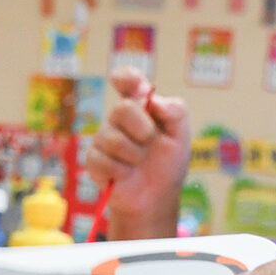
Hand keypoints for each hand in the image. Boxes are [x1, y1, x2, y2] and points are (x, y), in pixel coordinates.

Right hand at [83, 67, 190, 239]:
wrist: (156, 197)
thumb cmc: (168, 163)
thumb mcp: (181, 136)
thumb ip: (175, 111)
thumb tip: (154, 100)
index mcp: (141, 107)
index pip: (127, 81)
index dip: (126, 77)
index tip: (132, 84)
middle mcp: (119, 119)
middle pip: (122, 109)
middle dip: (142, 129)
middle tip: (150, 141)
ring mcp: (104, 139)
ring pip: (112, 138)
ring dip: (133, 155)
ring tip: (139, 163)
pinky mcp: (94, 160)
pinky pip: (102, 160)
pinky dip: (120, 171)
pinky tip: (125, 175)